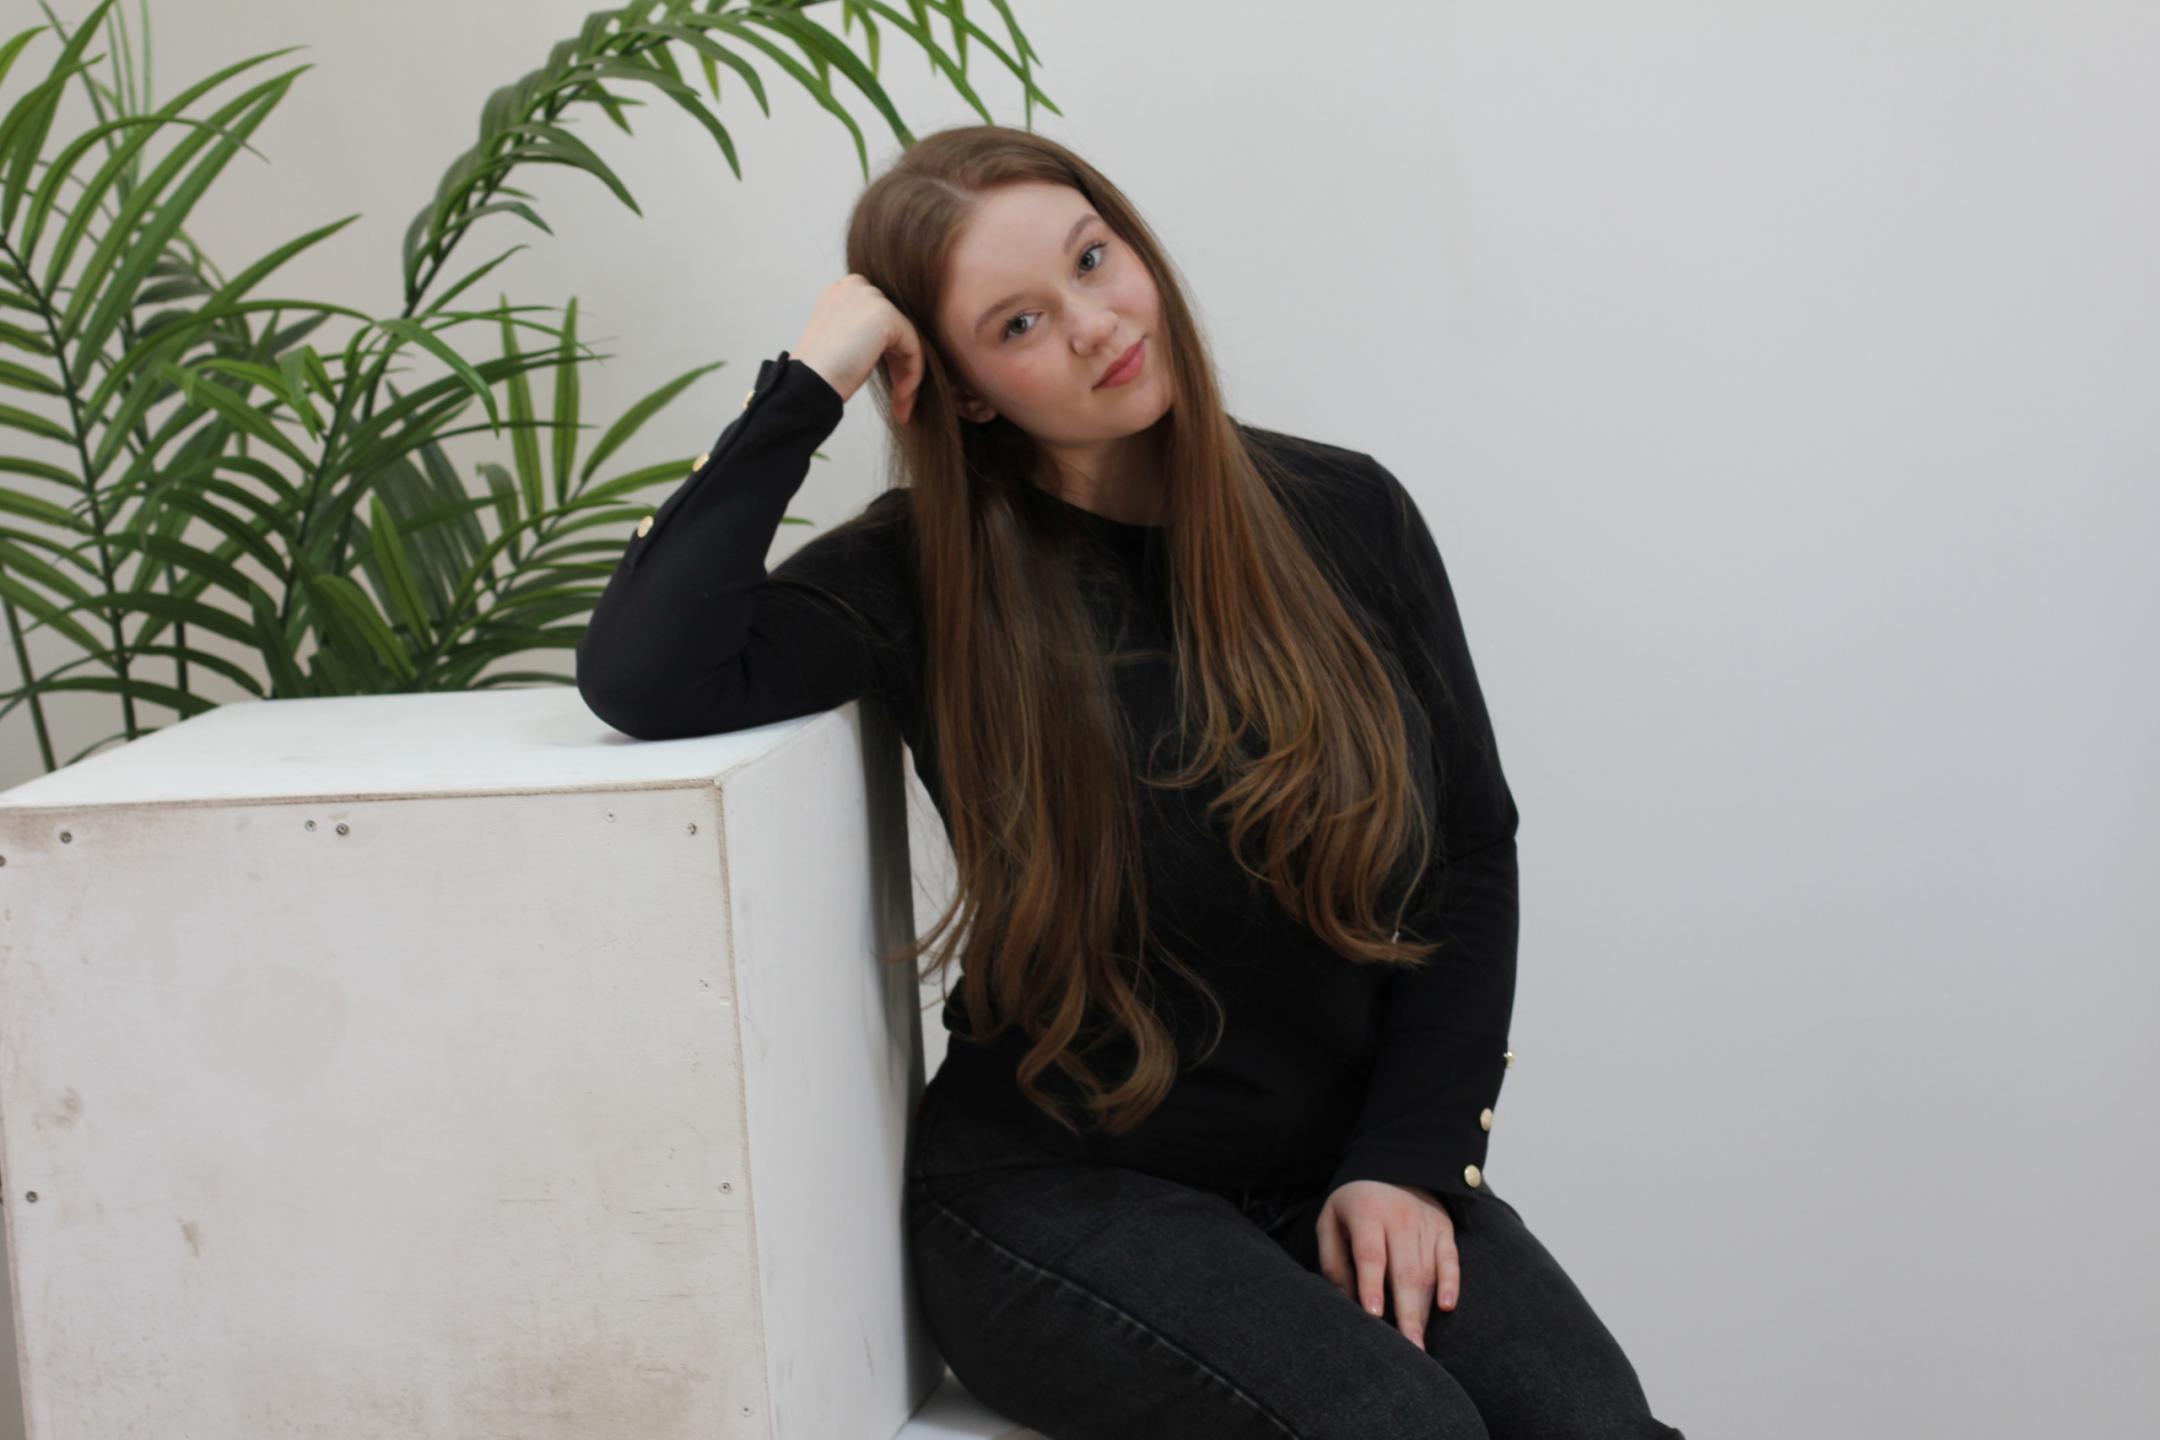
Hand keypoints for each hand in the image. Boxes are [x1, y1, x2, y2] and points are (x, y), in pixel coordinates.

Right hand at [790, 273, 926, 425]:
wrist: (807, 382)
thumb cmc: (819, 373)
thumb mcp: (843, 344)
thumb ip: (866, 336)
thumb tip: (898, 350)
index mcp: (841, 292)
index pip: (879, 322)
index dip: (887, 356)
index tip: (890, 385)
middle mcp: (855, 286)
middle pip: (895, 328)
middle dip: (900, 366)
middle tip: (899, 397)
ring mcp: (870, 297)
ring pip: (907, 339)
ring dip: (908, 374)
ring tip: (901, 403)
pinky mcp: (885, 315)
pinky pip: (914, 347)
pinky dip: (913, 373)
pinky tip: (901, 395)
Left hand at [1315, 1179, 1458, 1350]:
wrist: (1391, 1169)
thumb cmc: (1354, 1206)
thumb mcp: (1331, 1222)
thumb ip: (1333, 1260)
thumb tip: (1345, 1300)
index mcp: (1367, 1213)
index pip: (1371, 1253)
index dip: (1372, 1284)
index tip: (1373, 1314)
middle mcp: (1400, 1218)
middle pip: (1405, 1270)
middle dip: (1406, 1312)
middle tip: (1408, 1348)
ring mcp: (1425, 1224)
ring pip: (1427, 1271)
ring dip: (1424, 1309)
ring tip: (1418, 1344)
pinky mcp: (1444, 1229)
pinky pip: (1451, 1259)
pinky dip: (1451, 1283)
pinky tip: (1446, 1306)